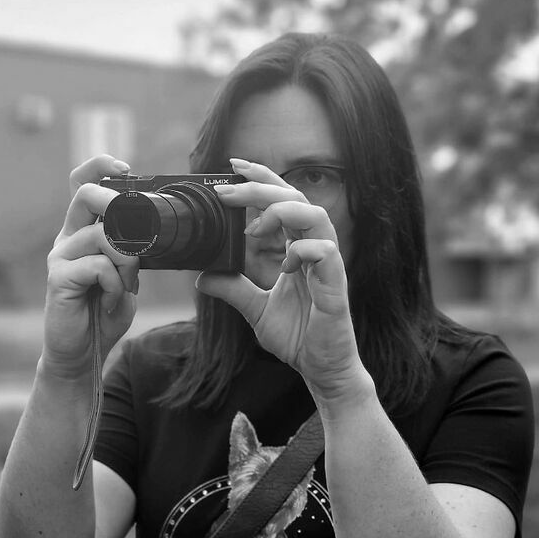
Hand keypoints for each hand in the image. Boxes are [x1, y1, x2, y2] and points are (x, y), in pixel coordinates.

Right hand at [41, 155, 140, 380]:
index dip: (100, 168)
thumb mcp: (126, 276)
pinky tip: (112, 301)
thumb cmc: (104, 313)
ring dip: (127, 261)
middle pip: (87, 195)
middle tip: (137, 235)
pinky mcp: (58, 278)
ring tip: (126, 286)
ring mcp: (60, 257)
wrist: (83, 353)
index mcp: (82, 232)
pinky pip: (98, 266)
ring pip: (102, 235)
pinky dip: (116, 284)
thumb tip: (151, 228)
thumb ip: (131, 251)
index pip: (82, 184)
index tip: (126, 170)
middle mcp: (67, 238)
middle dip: (119, 206)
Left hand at [196, 159, 369, 403]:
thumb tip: (202, 277)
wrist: (322, 369)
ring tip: (254, 228)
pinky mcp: (337, 287)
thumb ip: (234, 289)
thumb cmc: (299, 337)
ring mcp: (328, 266)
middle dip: (261, 187)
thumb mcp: (256, 310)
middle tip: (227, 188)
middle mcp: (315, 250)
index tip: (232, 168)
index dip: (261, 180)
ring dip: (282, 212)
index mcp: (298, 250)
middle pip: (296, 198)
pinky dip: (302, 251)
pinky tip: (285, 265)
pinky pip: (326, 253)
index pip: (283, 201)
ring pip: (315, 216)